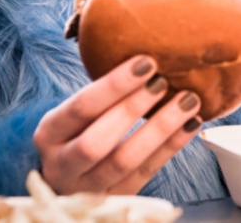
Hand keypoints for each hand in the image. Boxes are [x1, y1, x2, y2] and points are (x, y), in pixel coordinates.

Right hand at [33, 55, 201, 194]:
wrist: (69, 179)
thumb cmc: (79, 132)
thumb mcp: (73, 113)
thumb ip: (99, 90)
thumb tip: (138, 42)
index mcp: (48, 133)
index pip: (80, 108)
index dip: (113, 86)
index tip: (145, 62)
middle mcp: (62, 164)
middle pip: (96, 141)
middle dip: (132, 110)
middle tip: (162, 81)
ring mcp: (87, 187)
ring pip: (124, 161)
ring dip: (159, 129)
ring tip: (188, 101)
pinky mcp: (115, 198)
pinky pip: (146, 173)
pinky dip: (171, 147)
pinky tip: (191, 125)